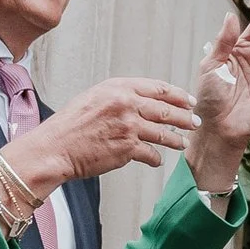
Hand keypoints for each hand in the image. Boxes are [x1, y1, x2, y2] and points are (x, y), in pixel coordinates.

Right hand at [17, 76, 197, 196]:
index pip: (158, 88)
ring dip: (176, 140)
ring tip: (182, 143)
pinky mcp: (127, 148)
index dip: (178, 95)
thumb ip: (119, 96)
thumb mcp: (93, 98)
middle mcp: (125, 104)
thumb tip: (143, 101)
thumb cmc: (70, 125)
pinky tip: (157, 160)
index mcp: (118, 88)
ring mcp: (128, 126)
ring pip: (163, 133)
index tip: (189, 101)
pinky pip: (151, 154)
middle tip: (194, 122)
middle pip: (166, 110)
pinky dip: (156, 158)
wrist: (55, 148)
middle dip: (185, 118)